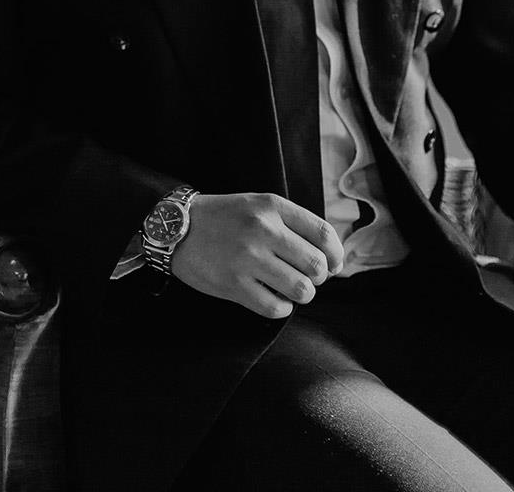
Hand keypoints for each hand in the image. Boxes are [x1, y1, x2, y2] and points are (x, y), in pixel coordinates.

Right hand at [171, 192, 343, 318]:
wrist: (177, 227)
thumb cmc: (224, 217)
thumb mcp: (258, 205)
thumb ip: (292, 224)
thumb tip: (331, 258)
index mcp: (272, 207)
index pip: (323, 234)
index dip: (336, 254)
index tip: (333, 264)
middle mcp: (263, 230)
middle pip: (316, 265)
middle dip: (319, 277)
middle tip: (307, 278)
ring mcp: (248, 258)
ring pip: (301, 289)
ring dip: (301, 294)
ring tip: (290, 289)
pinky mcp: (233, 284)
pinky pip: (275, 308)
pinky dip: (281, 308)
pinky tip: (273, 299)